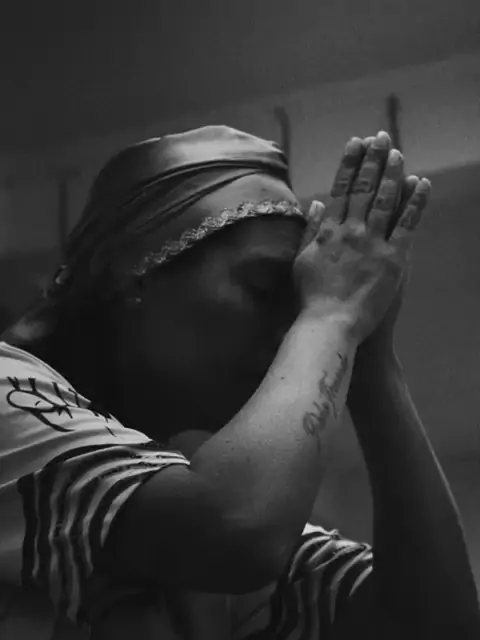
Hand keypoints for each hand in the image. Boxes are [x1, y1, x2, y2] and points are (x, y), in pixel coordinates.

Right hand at [293, 131, 429, 342]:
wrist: (329, 323)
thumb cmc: (311, 297)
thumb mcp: (302, 261)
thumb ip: (310, 231)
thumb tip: (315, 203)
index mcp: (327, 230)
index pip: (340, 189)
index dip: (349, 164)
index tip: (356, 143)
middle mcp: (350, 230)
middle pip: (364, 188)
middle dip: (373, 160)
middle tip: (381, 137)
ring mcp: (372, 242)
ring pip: (385, 200)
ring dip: (393, 173)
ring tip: (398, 152)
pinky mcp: (393, 258)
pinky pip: (406, 225)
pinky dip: (415, 203)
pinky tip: (422, 183)